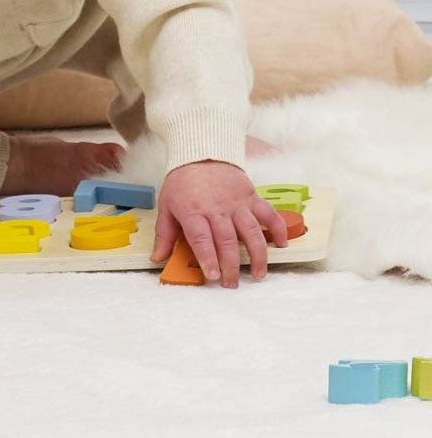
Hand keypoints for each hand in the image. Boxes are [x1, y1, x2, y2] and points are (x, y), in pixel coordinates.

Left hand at [150, 160, 287, 287]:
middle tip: (232, 284)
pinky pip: (268, 213)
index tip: (212, 276)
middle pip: (227, 240)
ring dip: (257, 255)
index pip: (201, 238)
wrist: (201, 153)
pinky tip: (281, 244)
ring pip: (251, 231)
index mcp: (192, 211)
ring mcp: (236, 203)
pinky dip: (278, 229)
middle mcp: (216, 208)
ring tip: (259, 274)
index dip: (207, 259)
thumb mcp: (166, 205)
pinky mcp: (251, 197)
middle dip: (231, 266)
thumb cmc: (182, 182)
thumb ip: (164, 234)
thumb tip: (156, 258)